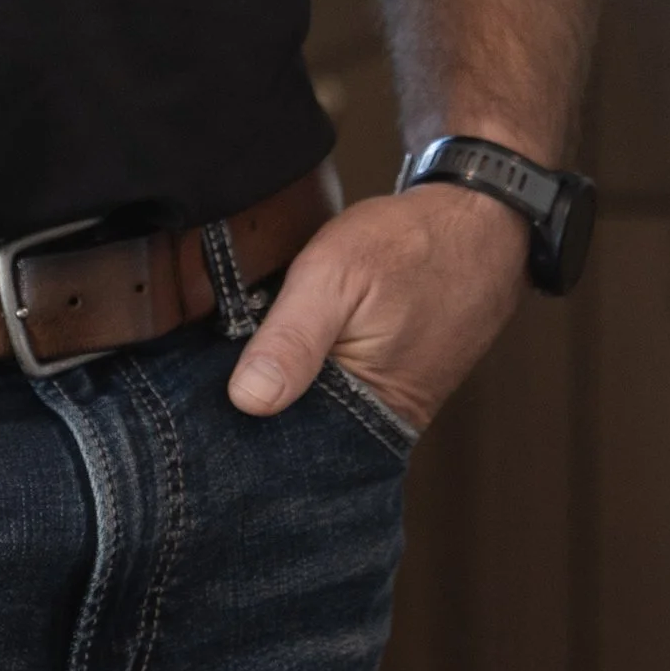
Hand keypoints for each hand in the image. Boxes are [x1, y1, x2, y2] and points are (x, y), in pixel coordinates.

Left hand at [226, 181, 527, 434]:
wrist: (478, 223)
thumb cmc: (412, 245)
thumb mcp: (335, 277)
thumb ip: (291, 339)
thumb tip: (247, 400)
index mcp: (365, 413)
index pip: (281, 447)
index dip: (233, 429)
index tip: (191, 407)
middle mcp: (377, 425)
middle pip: (292, 435)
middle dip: (249, 408)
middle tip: (202, 376)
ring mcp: (384, 405)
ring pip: (309, 411)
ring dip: (274, 387)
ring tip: (233, 357)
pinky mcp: (385, 382)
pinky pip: (331, 390)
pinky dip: (302, 372)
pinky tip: (276, 345)